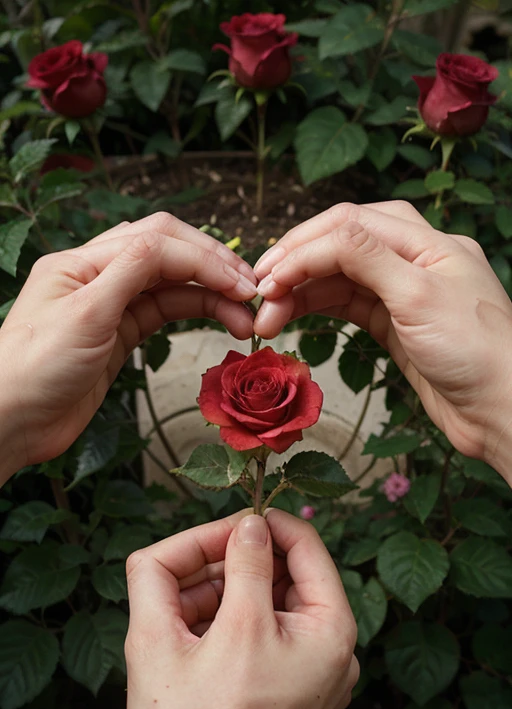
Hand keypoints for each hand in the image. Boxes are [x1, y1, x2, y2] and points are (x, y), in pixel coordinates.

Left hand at [0, 213, 255, 477]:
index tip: (242, 285)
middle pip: (168, 254)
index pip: (156, 242)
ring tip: (245, 320)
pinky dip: (195, 313)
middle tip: (252, 294)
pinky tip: (220, 321)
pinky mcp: (120, 335)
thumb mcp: (84, 313)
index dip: (203, 259)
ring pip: (171, 285)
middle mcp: (100, 276)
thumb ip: (129, 271)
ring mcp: (112, 306)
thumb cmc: (34, 368)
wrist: (10, 423)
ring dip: (210, 295)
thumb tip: (174, 242)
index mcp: (84, 262)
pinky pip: (164, 312)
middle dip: (213, 269)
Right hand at [125, 509, 357, 708]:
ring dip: (218, 592)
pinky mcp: (287, 693)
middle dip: (227, 562)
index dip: (257, 524)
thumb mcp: (220, 631)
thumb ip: (235, 563)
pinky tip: (188, 634)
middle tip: (181, 568)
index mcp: (328, 629)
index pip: (301, 542)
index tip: (217, 525)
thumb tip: (249, 525)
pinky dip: (225, 624)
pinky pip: (259, 637)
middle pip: (280, 573)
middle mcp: (329, 650)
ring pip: (264, 604)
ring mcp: (310, 674)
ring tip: (172, 608)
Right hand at [253, 201, 511, 479]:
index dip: (305, 245)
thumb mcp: (419, 296)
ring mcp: (404, 295)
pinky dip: (319, 309)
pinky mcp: (396, 327)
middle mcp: (414, 262)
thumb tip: (321, 234)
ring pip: (341, 279)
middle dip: (297, 267)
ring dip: (302, 293)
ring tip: (267, 318)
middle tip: (260, 295)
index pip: (352, 225)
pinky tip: (293, 317)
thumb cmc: (475, 351)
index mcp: (428, 242)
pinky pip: (349, 306)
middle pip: (342, 247)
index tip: (269, 276)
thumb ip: (368, 258)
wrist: (504, 411)